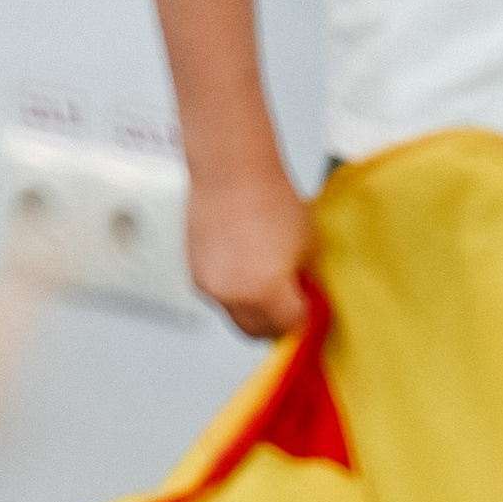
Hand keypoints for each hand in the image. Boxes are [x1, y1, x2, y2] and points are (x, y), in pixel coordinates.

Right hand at [187, 166, 313, 340]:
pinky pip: (219, 297)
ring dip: (253, 310)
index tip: (307, 308)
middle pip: (259, 331)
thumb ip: (305, 279)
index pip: (290, 325)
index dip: (302, 316)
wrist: (231, 169)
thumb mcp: (308, 245)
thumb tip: (303, 296)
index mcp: (266, 292)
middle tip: (288, 306)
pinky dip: (233, 292)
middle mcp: (233, 295)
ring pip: (236, 316)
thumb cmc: (269, 197)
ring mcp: (211, 286)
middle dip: (276, 323)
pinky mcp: (195, 273)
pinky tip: (243, 268)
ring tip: (264, 281)